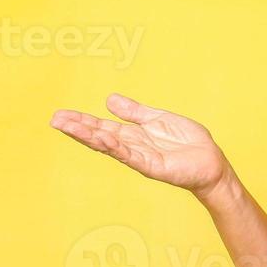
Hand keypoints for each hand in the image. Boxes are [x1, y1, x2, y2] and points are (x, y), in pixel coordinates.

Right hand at [49, 94, 231, 198]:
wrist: (211, 162)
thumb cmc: (188, 143)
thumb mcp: (158, 119)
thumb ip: (135, 112)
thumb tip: (109, 100)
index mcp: (133, 135)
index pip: (102, 127)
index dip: (82, 121)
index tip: (60, 115)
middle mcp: (133, 147)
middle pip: (100, 136)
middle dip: (78, 129)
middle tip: (55, 120)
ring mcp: (141, 158)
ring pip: (111, 146)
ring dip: (90, 137)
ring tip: (70, 128)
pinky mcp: (154, 167)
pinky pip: (132, 156)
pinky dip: (118, 148)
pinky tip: (103, 139)